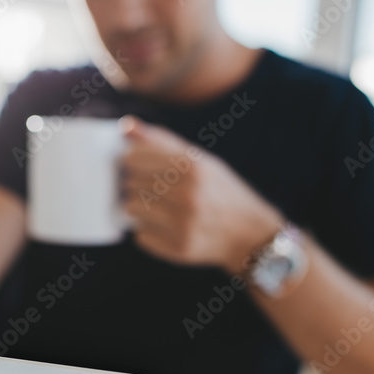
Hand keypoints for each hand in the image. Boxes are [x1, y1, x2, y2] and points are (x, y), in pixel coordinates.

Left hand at [119, 116, 284, 273]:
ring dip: (135, 206)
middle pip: (131, 183)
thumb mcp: (198, 160)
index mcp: (192, 167)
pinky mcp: (179, 248)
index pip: (134, 158)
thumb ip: (161, 141)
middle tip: (143, 185)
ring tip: (151, 205)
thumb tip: (125, 125)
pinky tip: (161, 225)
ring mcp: (184, 224)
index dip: (128, 160)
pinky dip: (145, 230)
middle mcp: (188, 195)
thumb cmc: (219, 191)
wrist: (248, 233)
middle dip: (132, 183)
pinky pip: (141, 236)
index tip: (131, 163)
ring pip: (131, 209)